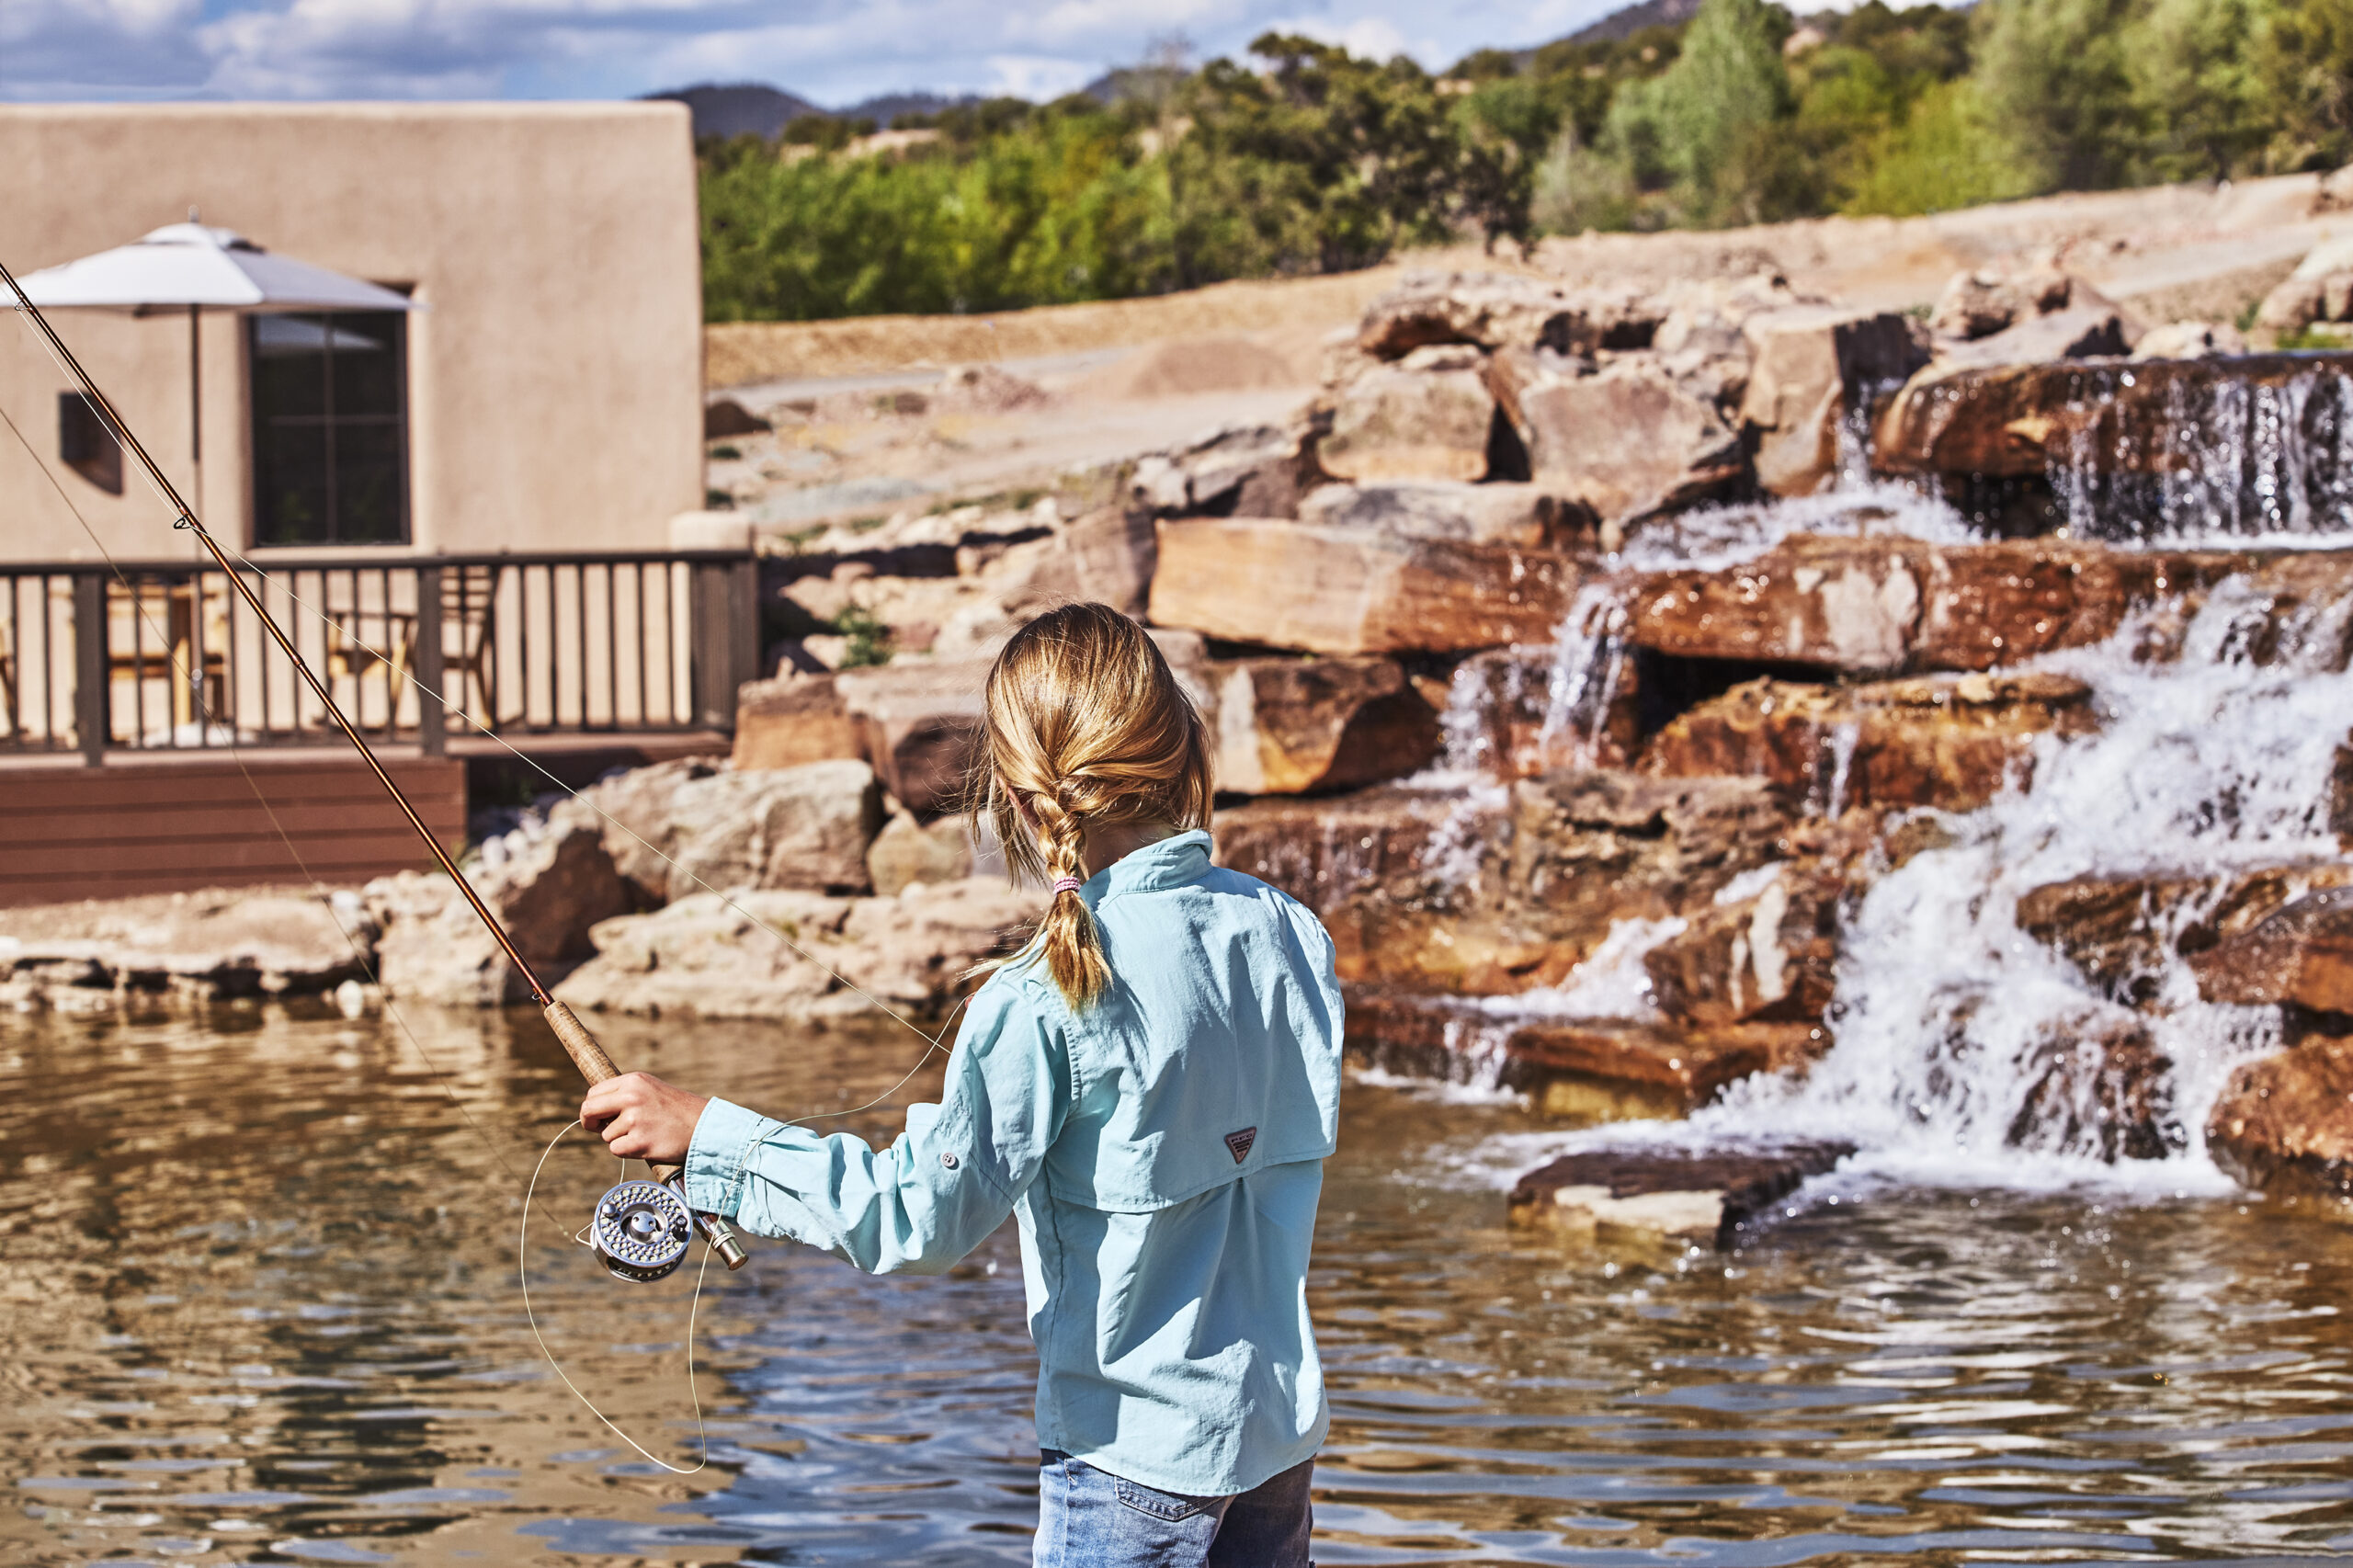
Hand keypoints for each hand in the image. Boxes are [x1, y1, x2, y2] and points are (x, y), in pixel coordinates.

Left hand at [580, 1072, 709, 1165]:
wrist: (704, 1125)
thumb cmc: (676, 1109)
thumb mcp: (649, 1089)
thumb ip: (623, 1094)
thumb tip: (594, 1110)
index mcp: (632, 1081)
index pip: (593, 1094)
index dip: (593, 1108)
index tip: (599, 1118)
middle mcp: (631, 1097)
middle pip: (588, 1111)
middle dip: (591, 1123)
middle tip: (601, 1129)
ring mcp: (635, 1120)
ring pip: (605, 1136)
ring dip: (619, 1139)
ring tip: (643, 1134)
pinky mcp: (640, 1141)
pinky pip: (616, 1150)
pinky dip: (627, 1151)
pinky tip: (645, 1144)